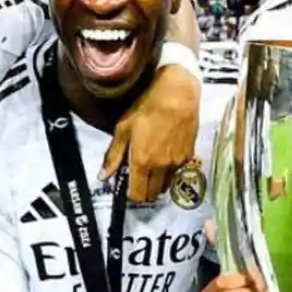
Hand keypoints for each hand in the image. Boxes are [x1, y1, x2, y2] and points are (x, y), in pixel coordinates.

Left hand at [102, 65, 199, 202]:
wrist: (177, 96)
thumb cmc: (148, 108)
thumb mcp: (123, 129)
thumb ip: (113, 156)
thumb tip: (103, 176)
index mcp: (142, 162)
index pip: (137, 195)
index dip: (131, 195)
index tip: (128, 187)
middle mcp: (160, 167)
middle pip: (152, 194)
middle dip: (144, 191)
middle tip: (139, 178)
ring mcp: (177, 163)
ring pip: (166, 185)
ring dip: (158, 183)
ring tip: (153, 168)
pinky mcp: (188, 155)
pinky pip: (178, 172)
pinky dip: (171, 172)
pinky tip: (166, 157)